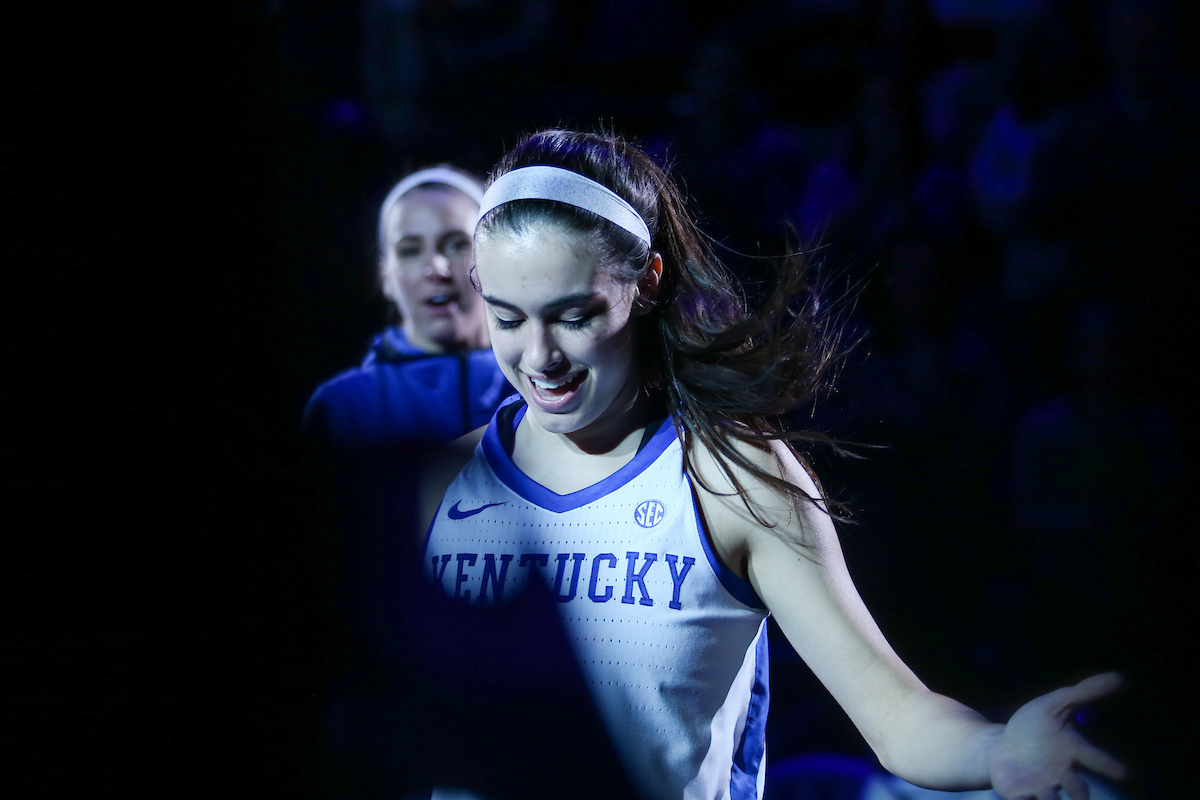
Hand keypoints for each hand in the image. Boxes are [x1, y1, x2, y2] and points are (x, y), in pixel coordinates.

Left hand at [988, 673, 1126, 799]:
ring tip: (1046, 795)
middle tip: (1081, 794)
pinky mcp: (1021, 796)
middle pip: (1078, 790)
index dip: (1109, 766)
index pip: (1095, 760)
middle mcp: (1062, 775)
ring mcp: (1042, 788)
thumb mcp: (1055, 704)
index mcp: (1072, 752)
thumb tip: (1119, 677)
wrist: (1002, 748)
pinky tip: (1021, 798)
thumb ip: (1084, 692)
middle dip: (1080, 791)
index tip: (1123, 773)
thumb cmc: (1034, 728)